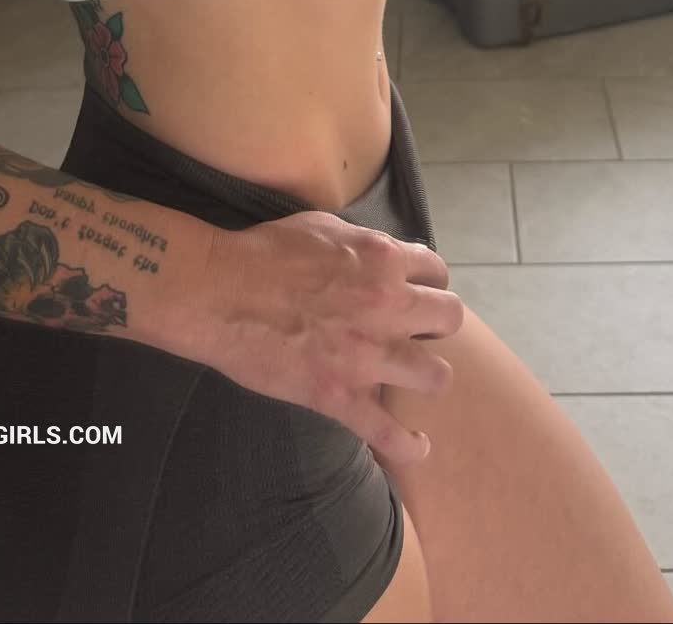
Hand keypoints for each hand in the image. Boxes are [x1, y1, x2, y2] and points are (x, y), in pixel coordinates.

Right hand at [194, 212, 463, 472]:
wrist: (223, 293)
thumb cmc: (266, 252)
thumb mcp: (325, 226)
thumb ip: (363, 244)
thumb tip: (383, 256)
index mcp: (382, 260)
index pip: (436, 270)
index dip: (429, 282)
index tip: (417, 292)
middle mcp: (387, 307)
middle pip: (450, 319)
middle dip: (437, 324)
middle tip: (417, 331)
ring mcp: (368, 356)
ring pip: (435, 376)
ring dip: (427, 376)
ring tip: (413, 379)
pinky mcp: (342, 397)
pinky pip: (391, 434)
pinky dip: (408, 445)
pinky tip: (417, 446)